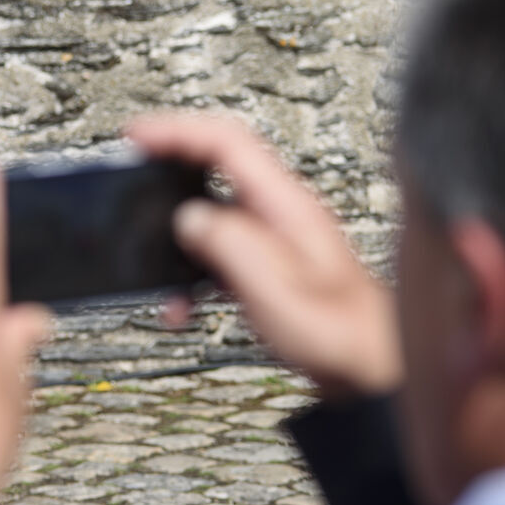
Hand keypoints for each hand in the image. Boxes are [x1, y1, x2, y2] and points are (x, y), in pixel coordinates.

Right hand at [128, 113, 401, 397]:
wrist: (371, 373)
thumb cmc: (339, 335)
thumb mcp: (275, 288)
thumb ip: (229, 244)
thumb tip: (188, 217)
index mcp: (286, 206)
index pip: (227, 143)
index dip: (178, 132)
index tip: (138, 136)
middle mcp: (281, 213)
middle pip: (217, 164)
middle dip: (170, 165)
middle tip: (132, 170)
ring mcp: (275, 238)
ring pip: (212, 212)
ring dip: (176, 233)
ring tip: (150, 256)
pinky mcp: (268, 267)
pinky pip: (217, 253)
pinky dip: (190, 272)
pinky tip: (181, 303)